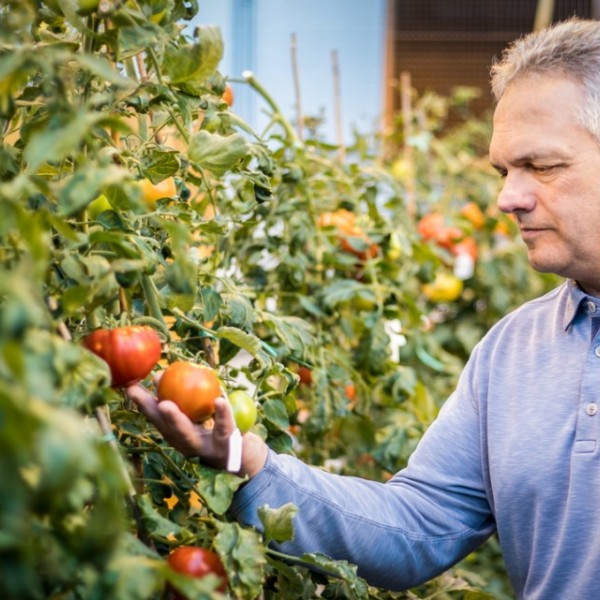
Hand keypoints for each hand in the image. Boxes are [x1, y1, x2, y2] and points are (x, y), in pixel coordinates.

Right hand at [125, 380, 267, 476]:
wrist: (240, 456)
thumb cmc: (213, 429)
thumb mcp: (192, 415)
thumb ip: (177, 398)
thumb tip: (158, 376)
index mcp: (175, 434)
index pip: (155, 418)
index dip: (142, 404)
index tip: (129, 387)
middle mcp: (185, 444)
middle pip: (167, 429)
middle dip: (153, 413)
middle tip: (139, 394)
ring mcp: (204, 448)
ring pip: (188, 436)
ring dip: (176, 420)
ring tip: (166, 404)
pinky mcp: (225, 446)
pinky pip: (223, 428)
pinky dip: (222, 414)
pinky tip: (219, 400)